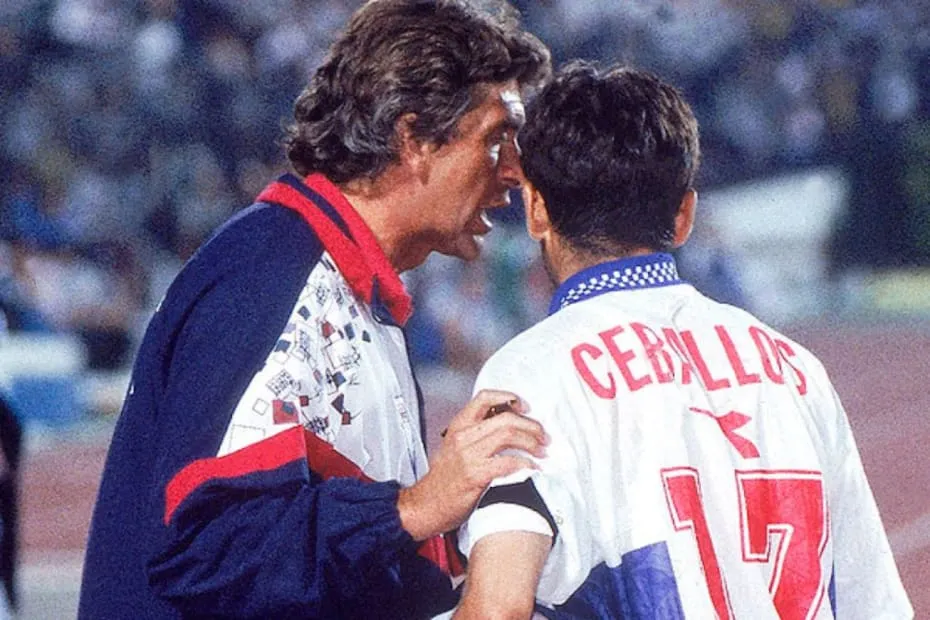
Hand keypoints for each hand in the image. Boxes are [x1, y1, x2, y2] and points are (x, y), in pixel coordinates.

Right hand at [397, 390, 547, 540]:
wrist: (426, 505)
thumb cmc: (443, 480)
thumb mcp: (455, 447)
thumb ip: (476, 435)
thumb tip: (509, 428)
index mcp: (458, 426)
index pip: (484, 398)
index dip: (508, 398)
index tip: (524, 406)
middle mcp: (463, 436)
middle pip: (505, 418)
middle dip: (531, 425)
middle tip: (543, 435)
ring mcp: (468, 455)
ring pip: (508, 436)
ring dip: (532, 442)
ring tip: (541, 450)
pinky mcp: (474, 475)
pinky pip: (507, 463)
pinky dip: (526, 463)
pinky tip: (532, 467)